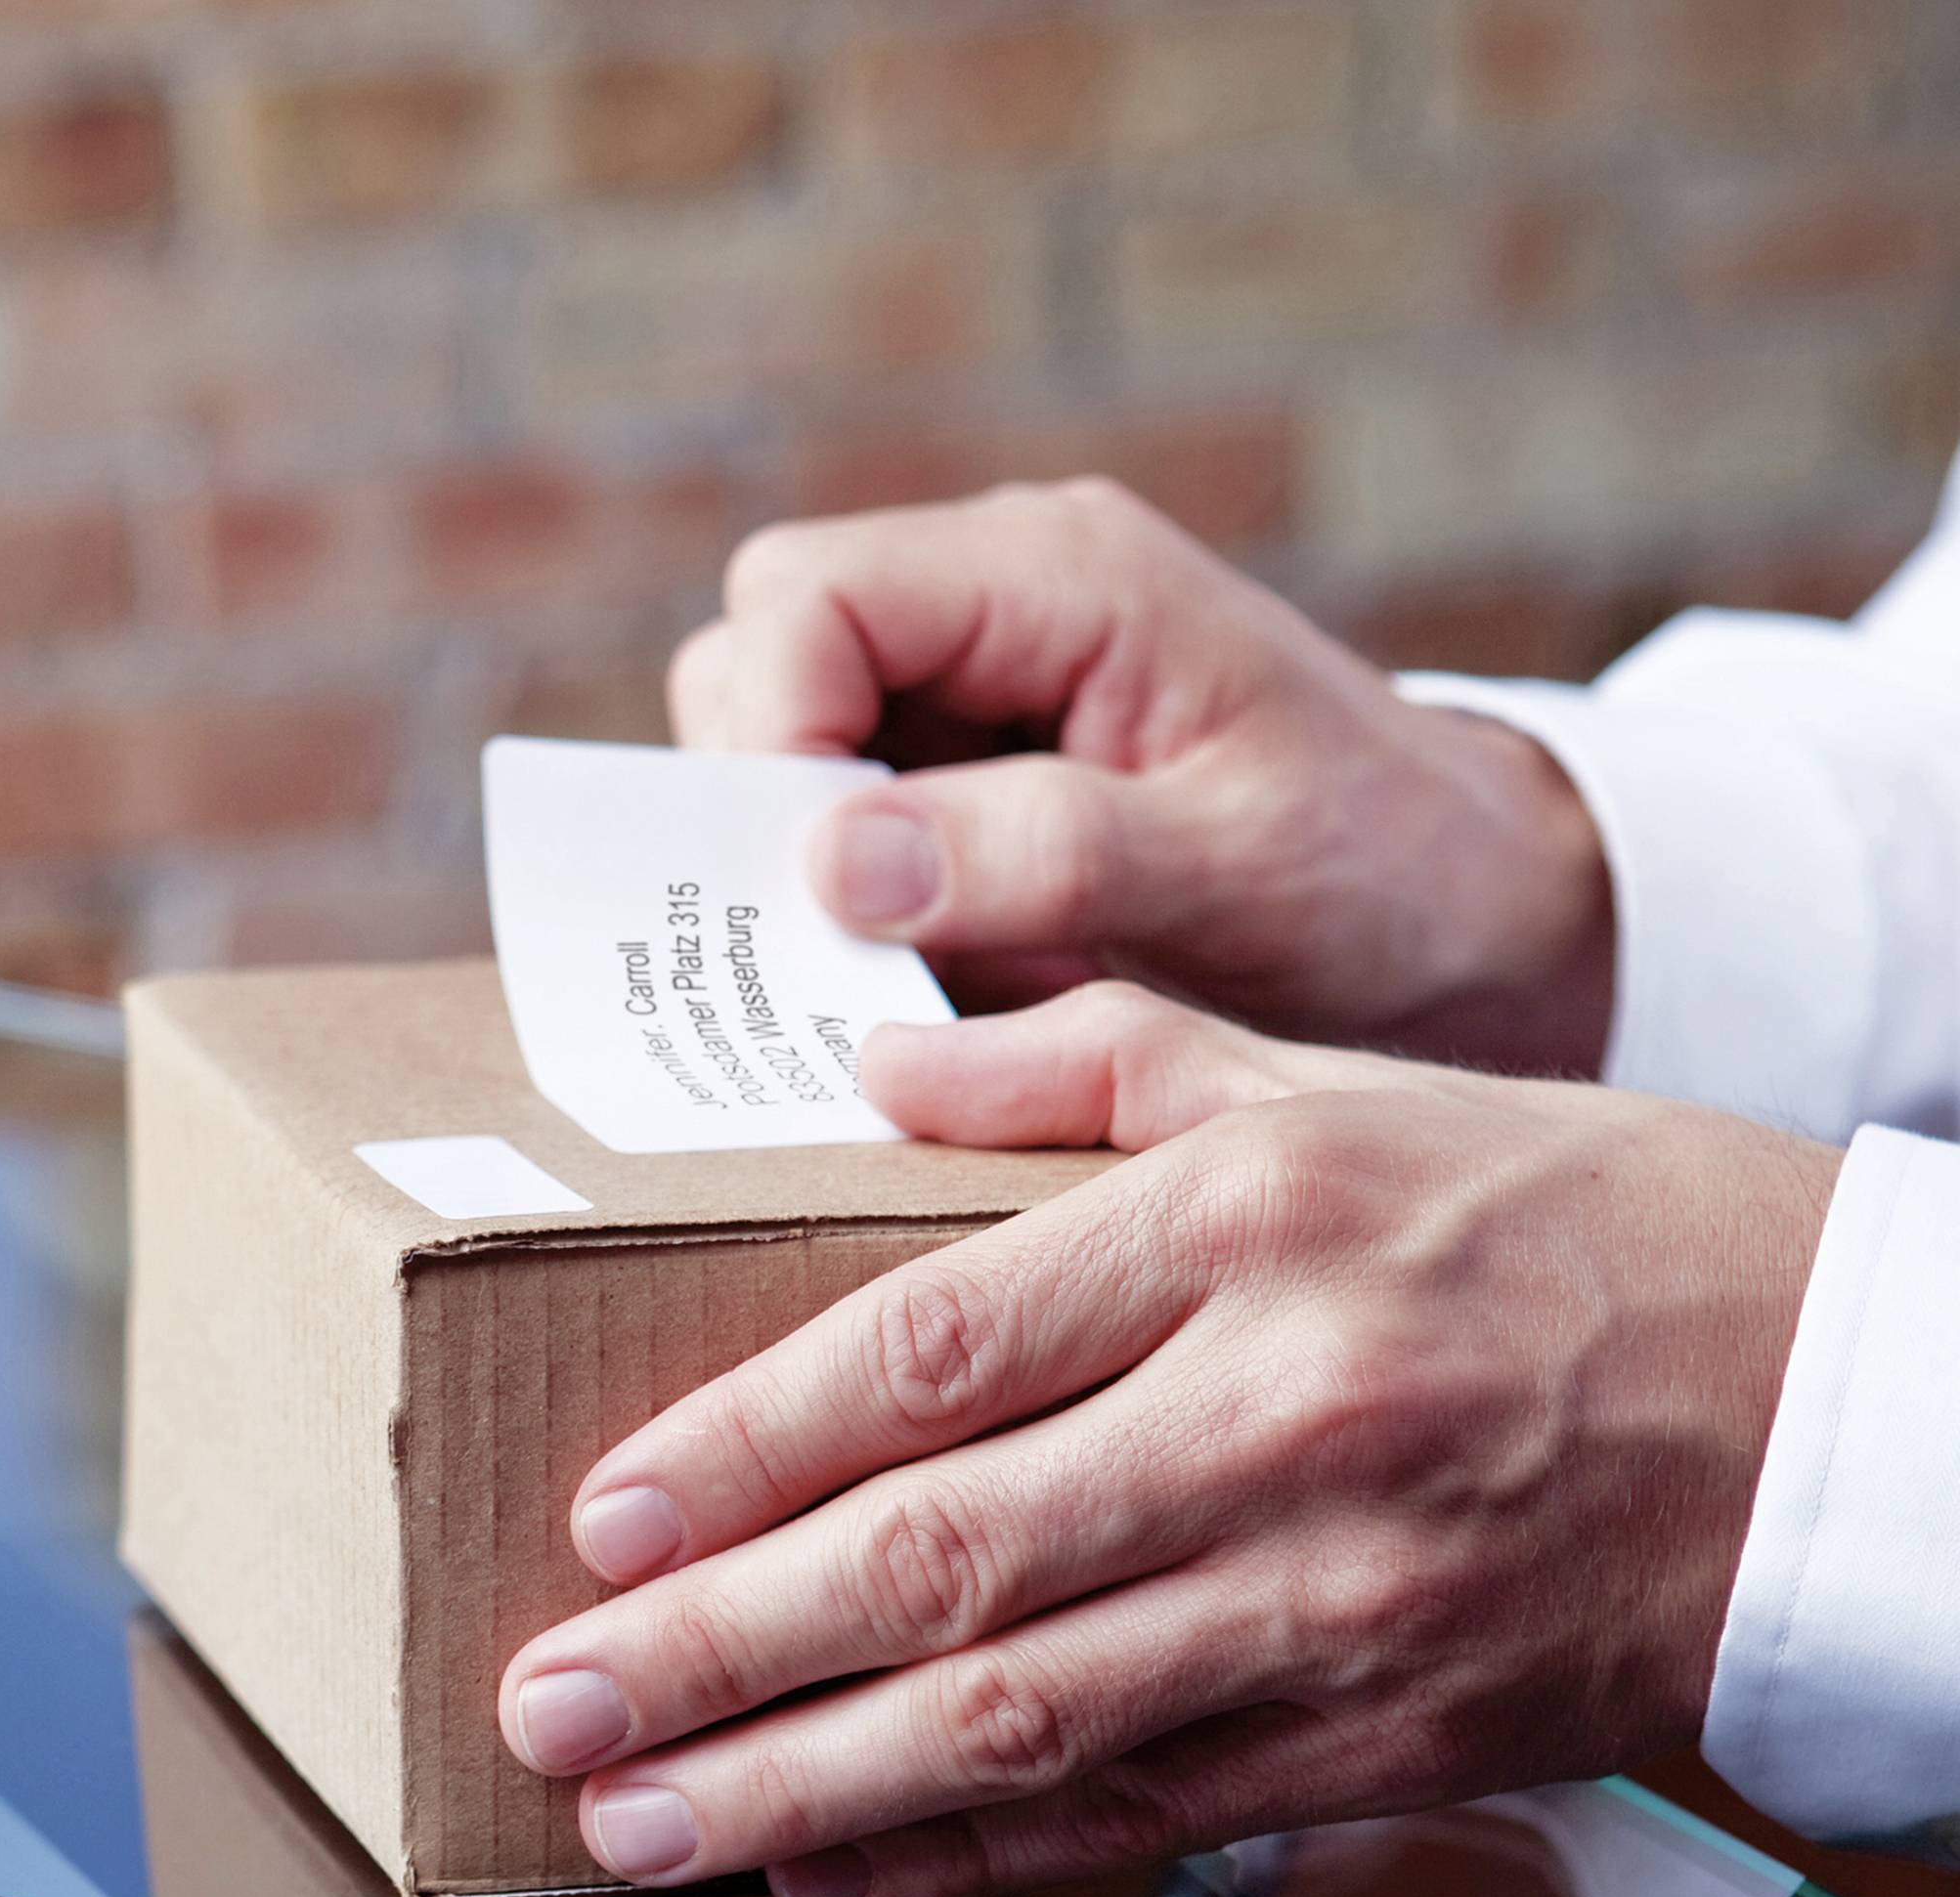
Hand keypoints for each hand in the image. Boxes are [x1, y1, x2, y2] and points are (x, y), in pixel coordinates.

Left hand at [499, 983, 1839, 1896]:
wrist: (1848, 1410)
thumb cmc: (1573, 1228)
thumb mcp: (1341, 1078)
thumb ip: (1090, 1057)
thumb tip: (876, 1056)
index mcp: (1252, 1225)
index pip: (932, 1349)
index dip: (742, 1446)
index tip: (600, 1518)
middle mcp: (1283, 1415)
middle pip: (940, 1558)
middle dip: (714, 1651)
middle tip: (550, 1706)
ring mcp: (1334, 1599)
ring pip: (1019, 1718)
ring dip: (799, 1785)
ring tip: (638, 1820)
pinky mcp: (1380, 1740)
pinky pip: (1135, 1814)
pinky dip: (967, 1854)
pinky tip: (829, 1868)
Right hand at [669, 482, 1614, 1072]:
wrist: (1473, 925)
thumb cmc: (1383, 877)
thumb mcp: (1230, 868)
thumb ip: (1040, 853)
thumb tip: (833, 861)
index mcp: (1058, 576)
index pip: (807, 602)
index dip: (770, 741)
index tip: (812, 895)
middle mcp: (990, 609)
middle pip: (756, 661)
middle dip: (764, 811)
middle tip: (844, 950)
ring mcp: (966, 696)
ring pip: (770, 750)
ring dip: (798, 874)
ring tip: (900, 976)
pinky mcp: (961, 789)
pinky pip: (830, 829)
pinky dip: (839, 917)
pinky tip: (919, 988)